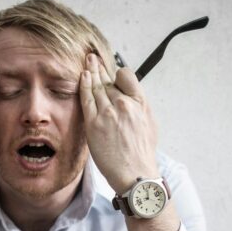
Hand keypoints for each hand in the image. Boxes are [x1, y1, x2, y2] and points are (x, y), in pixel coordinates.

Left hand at [78, 53, 158, 193]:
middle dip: (100, 68)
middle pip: (108, 80)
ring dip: (90, 72)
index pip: (126, 76)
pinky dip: (84, 85)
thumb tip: (131, 96)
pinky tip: (82, 76)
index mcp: (139, 103)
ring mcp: (108, 113)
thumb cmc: (142, 152)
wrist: (135, 173)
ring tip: (87, 62)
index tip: (113, 73)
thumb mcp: (149, 124)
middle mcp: (124, 104)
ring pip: (96, 86)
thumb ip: (139, 106)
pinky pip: (86, 98)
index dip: (118, 74)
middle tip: (93, 57)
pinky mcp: (94, 123)